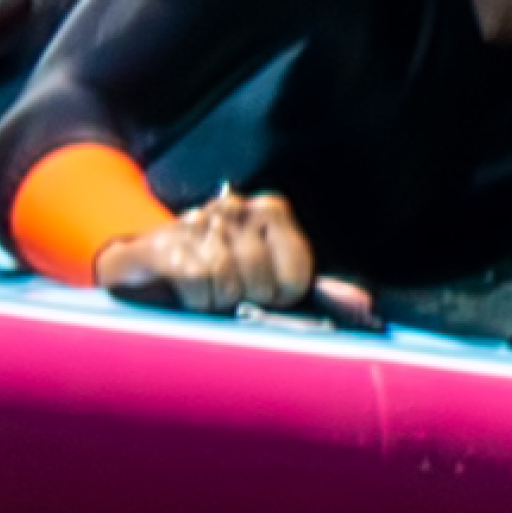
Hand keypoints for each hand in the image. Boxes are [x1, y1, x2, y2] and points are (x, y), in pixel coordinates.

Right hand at [92, 190, 374, 321]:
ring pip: (226, 283)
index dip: (282, 297)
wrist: (147, 264)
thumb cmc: (219, 273)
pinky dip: (192, 299)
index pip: (297, 275)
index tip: (264, 293)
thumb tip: (364, 304)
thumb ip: (317, 290)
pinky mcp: (166, 242)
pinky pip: (194, 281)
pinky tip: (186, 291)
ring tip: (207, 292)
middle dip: (245, 300)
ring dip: (215, 302)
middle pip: (261, 281)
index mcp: (272, 212)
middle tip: (229, 294)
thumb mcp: (271, 278)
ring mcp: (200, 222)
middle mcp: (237, 208)